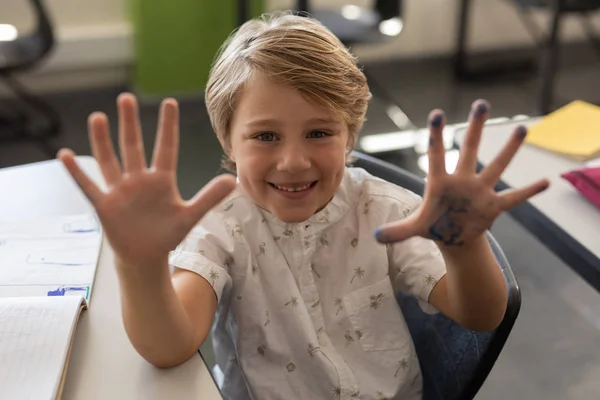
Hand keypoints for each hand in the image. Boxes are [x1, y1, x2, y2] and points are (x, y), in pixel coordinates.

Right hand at [58, 93, 235, 269]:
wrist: (146, 256)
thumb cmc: (168, 233)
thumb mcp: (190, 215)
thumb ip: (209, 197)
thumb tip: (233, 180)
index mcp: (162, 180)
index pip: (166, 148)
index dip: (168, 127)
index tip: (170, 102)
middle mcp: (139, 180)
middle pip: (134, 147)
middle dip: (130, 124)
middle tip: (127, 98)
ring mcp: (120, 191)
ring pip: (110, 160)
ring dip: (102, 140)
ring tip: (97, 116)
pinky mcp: (105, 205)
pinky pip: (89, 186)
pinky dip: (77, 173)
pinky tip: (65, 155)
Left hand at [375, 99, 548, 246]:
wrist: (453, 236)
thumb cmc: (433, 225)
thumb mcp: (415, 228)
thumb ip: (398, 231)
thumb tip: (376, 237)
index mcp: (440, 183)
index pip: (436, 155)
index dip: (436, 136)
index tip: (436, 114)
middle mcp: (462, 181)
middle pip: (469, 150)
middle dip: (475, 128)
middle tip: (481, 103)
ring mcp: (480, 192)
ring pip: (496, 167)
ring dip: (509, 150)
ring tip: (522, 129)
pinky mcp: (494, 206)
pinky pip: (515, 198)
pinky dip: (529, 192)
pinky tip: (546, 182)